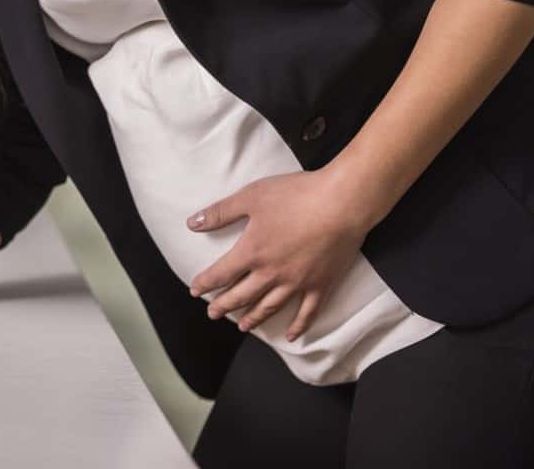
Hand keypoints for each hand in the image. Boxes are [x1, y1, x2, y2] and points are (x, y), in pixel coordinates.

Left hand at [184, 168, 369, 341]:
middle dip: (224, 305)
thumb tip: (192, 224)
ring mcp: (298, 282)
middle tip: (213, 313)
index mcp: (253, 252)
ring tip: (243, 327)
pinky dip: (298, 326)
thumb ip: (221, 212)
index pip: (222, 274)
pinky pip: (308, 312)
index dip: (206, 283)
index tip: (195, 291)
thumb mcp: (251, 197)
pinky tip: (291, 336)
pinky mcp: (322, 285)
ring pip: (270, 307)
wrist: (341, 203)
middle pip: (242, 295)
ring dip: (254, 318)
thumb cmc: (296, 196)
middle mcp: (272, 273)